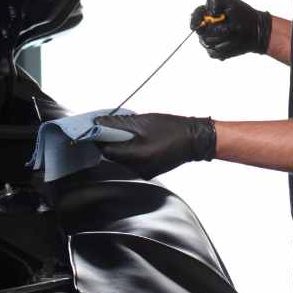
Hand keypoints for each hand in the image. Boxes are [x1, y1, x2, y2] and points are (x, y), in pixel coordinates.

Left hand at [94, 113, 216, 179]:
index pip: (107, 150)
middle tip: (118, 129)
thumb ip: (119, 123)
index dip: (100, 139)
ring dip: (123, 146)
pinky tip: (143, 142)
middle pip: (114, 156)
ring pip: (123, 159)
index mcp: (138, 155)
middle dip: (113, 142)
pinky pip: (133, 162)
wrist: (194, 139)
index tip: (98, 130)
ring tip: (135, 134)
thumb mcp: (144, 121)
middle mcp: (140, 168)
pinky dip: (133, 152)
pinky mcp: (149, 172)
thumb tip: (99, 122)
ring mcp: (145, 172)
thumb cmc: (173, 128)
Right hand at [190, 0, 271, 59]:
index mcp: (207, 14)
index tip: (197, 24)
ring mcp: (210, 40)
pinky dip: (224, 48)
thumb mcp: (230, 1)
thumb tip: (210, 13)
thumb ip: (215, 0)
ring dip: (221, 38)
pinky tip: (233, 43)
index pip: (195, 16)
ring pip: (207, 42)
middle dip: (214, 30)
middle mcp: (206, 28)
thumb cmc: (243, 14)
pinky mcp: (215, 52)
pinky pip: (214, 52)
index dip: (194, 20)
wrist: (255, 30)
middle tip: (229, 28)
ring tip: (234, 33)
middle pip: (200, 31)